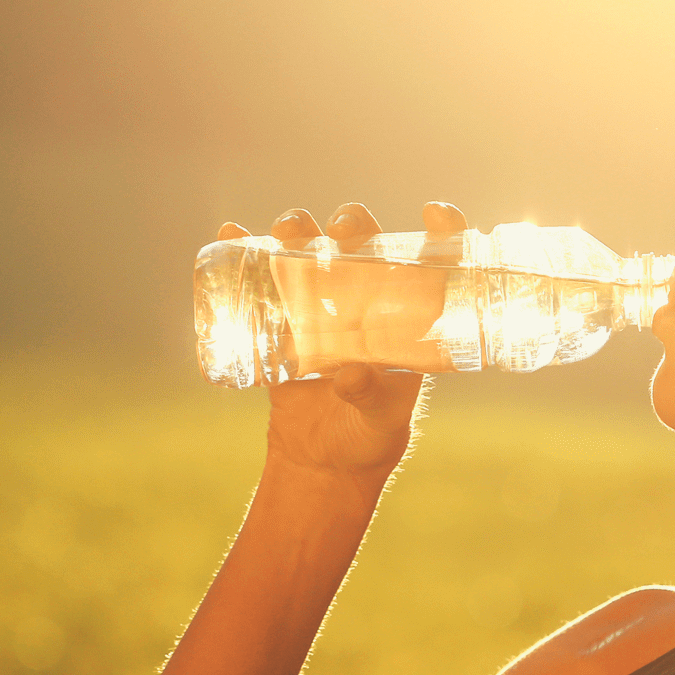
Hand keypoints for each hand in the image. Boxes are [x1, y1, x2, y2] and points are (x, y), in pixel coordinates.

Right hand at [222, 200, 469, 486]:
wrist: (322, 461)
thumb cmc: (369, 437)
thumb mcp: (379, 418)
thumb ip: (370, 397)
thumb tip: (350, 375)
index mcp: (406, 318)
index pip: (431, 262)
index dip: (442, 231)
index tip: (434, 213)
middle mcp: (366, 301)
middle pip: (363, 242)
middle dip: (353, 223)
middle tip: (343, 229)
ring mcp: (323, 307)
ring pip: (312, 251)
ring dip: (299, 228)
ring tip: (287, 229)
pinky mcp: (283, 322)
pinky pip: (265, 280)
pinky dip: (246, 250)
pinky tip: (232, 233)